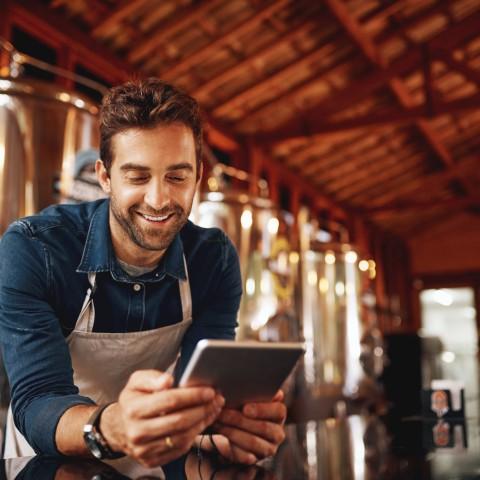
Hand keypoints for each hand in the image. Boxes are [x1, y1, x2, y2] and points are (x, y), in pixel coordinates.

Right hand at [101, 369, 224, 466]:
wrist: (118, 428)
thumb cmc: (133, 400)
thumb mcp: (136, 381)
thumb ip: (152, 378)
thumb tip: (167, 381)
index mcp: (133, 409)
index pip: (170, 401)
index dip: (193, 396)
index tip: (209, 391)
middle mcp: (137, 432)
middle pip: (179, 421)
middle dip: (203, 409)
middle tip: (217, 399)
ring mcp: (144, 449)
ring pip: (182, 437)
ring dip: (203, 422)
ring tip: (214, 409)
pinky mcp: (151, 460)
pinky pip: (180, 449)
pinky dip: (195, 435)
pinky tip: (203, 422)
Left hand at [208, 390, 286, 463]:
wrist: (236, 427)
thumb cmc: (242, 405)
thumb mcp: (247, 396)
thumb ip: (252, 390)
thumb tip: (248, 380)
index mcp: (279, 412)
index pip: (278, 410)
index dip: (262, 409)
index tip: (245, 408)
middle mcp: (278, 431)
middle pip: (263, 427)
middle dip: (240, 419)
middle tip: (222, 413)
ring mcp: (269, 447)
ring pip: (253, 442)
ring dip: (232, 431)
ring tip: (217, 422)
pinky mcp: (257, 459)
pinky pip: (245, 455)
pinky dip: (231, 445)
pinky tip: (220, 436)